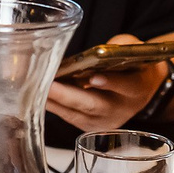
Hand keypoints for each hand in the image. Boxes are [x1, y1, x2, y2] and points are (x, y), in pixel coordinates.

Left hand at [45, 34, 165, 131]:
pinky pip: (68, 116)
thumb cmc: (133, 64)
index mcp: (138, 88)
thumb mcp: (133, 49)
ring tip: (34, 88)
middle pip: (94, 105)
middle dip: (68, 96)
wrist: (140, 86)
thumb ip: (120, 46)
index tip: (94, 77)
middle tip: (48, 85)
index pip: (127, 86)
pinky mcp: (89, 126)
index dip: (111, 83)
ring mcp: (105, 122)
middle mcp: (122, 109)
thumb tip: (99, 50)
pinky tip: (37, 94)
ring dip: (54, 101)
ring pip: (76, 114)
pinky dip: (53, 105)